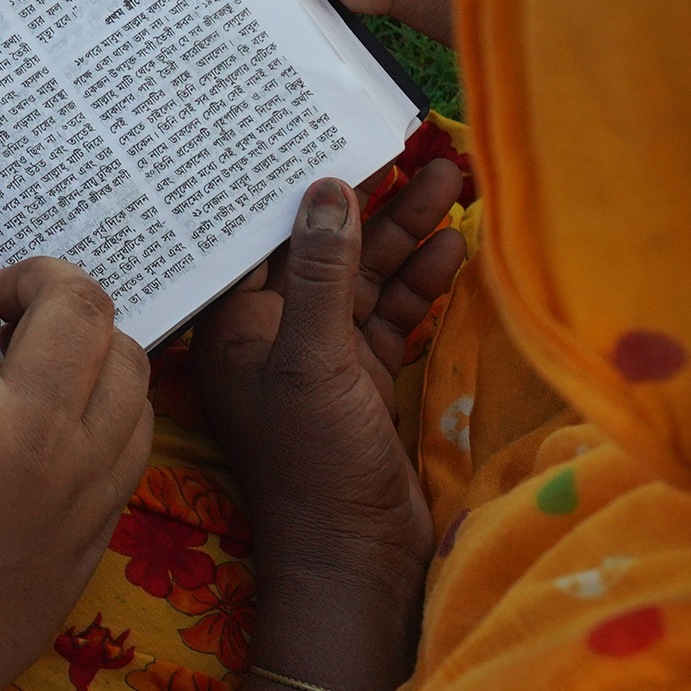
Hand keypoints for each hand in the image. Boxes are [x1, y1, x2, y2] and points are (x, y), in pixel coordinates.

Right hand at [0, 232, 155, 690]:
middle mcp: (32, 434)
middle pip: (75, 301)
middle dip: (35, 275)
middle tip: (0, 297)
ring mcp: (79, 478)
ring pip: (127, 356)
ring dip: (85, 331)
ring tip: (40, 347)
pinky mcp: (102, 516)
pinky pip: (138, 426)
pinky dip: (110, 394)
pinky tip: (68, 400)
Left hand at [193, 161, 466, 582]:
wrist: (357, 561)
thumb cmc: (314, 466)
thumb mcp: (315, 361)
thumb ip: (322, 274)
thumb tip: (327, 189)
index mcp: (235, 327)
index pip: (261, 235)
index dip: (297, 182)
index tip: (334, 129)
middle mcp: (272, 333)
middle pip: (322, 247)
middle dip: (370, 199)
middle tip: (418, 145)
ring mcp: (321, 357)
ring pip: (364, 276)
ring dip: (406, 234)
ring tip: (454, 179)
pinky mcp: (362, 378)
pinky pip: (391, 314)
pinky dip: (421, 283)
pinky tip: (454, 248)